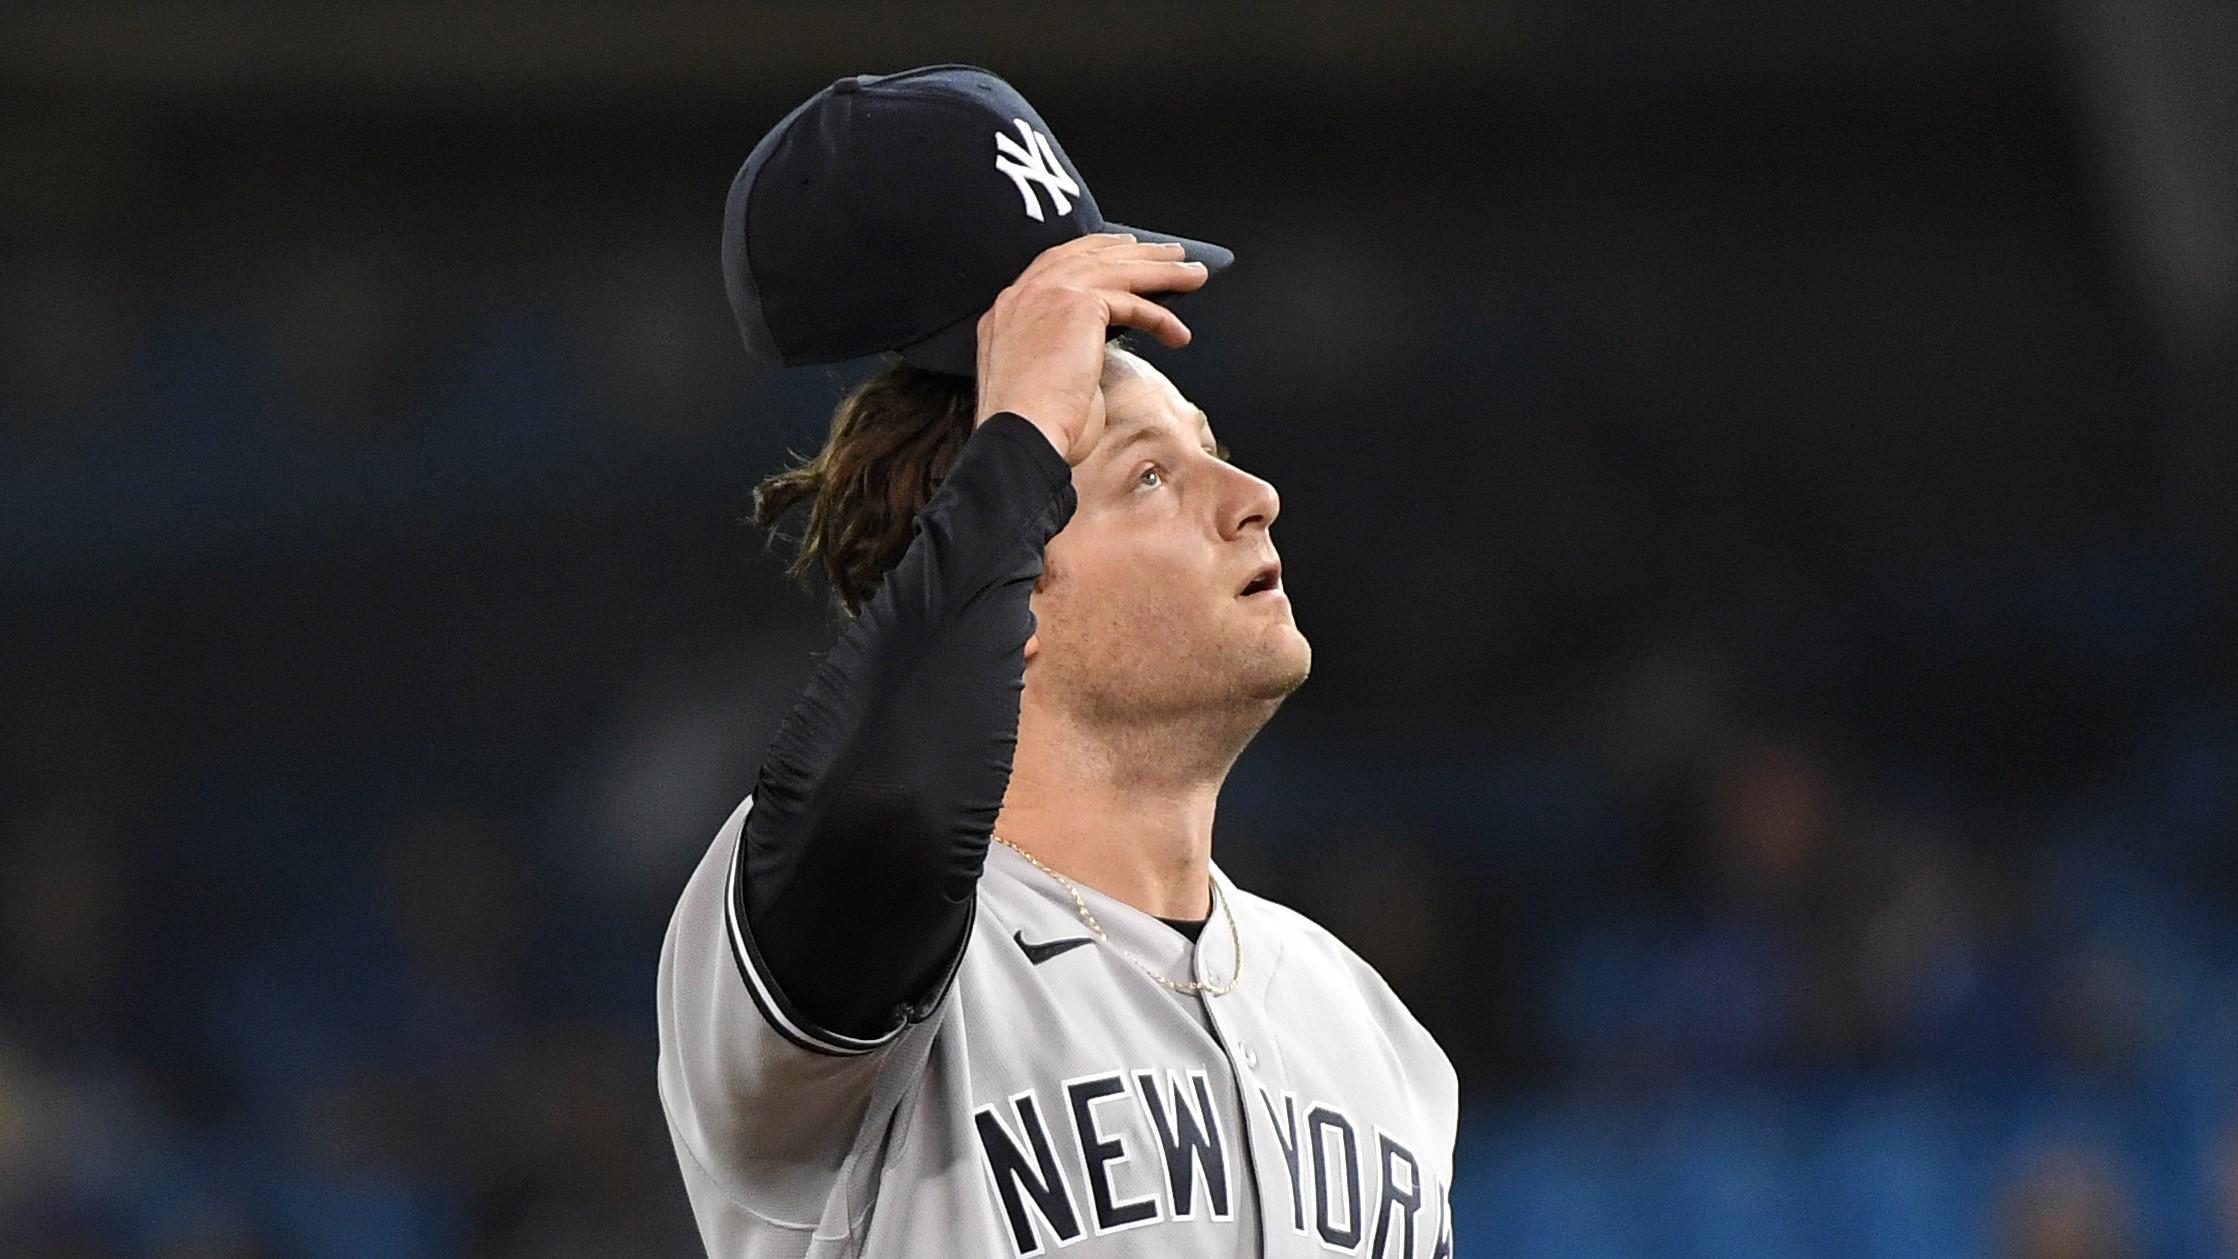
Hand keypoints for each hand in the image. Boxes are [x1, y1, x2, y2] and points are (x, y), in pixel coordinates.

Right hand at [972, 233, 1207, 464]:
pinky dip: (1160, 318)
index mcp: (1009, 310)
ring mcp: (1049, 294)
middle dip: (1136, 252)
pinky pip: (1131, 303)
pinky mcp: (1078, 305)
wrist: (1022, 433)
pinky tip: (1178, 334)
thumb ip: (1055, 352)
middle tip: (1169, 253)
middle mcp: (1024, 295)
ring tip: (1194, 274)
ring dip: (1162, 271)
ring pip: (1116, 270)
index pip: (1056, 263)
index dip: (1094, 252)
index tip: (1123, 250)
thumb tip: (1088, 351)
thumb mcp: (1037, 378)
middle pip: (1090, 256)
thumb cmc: (1031, 425)